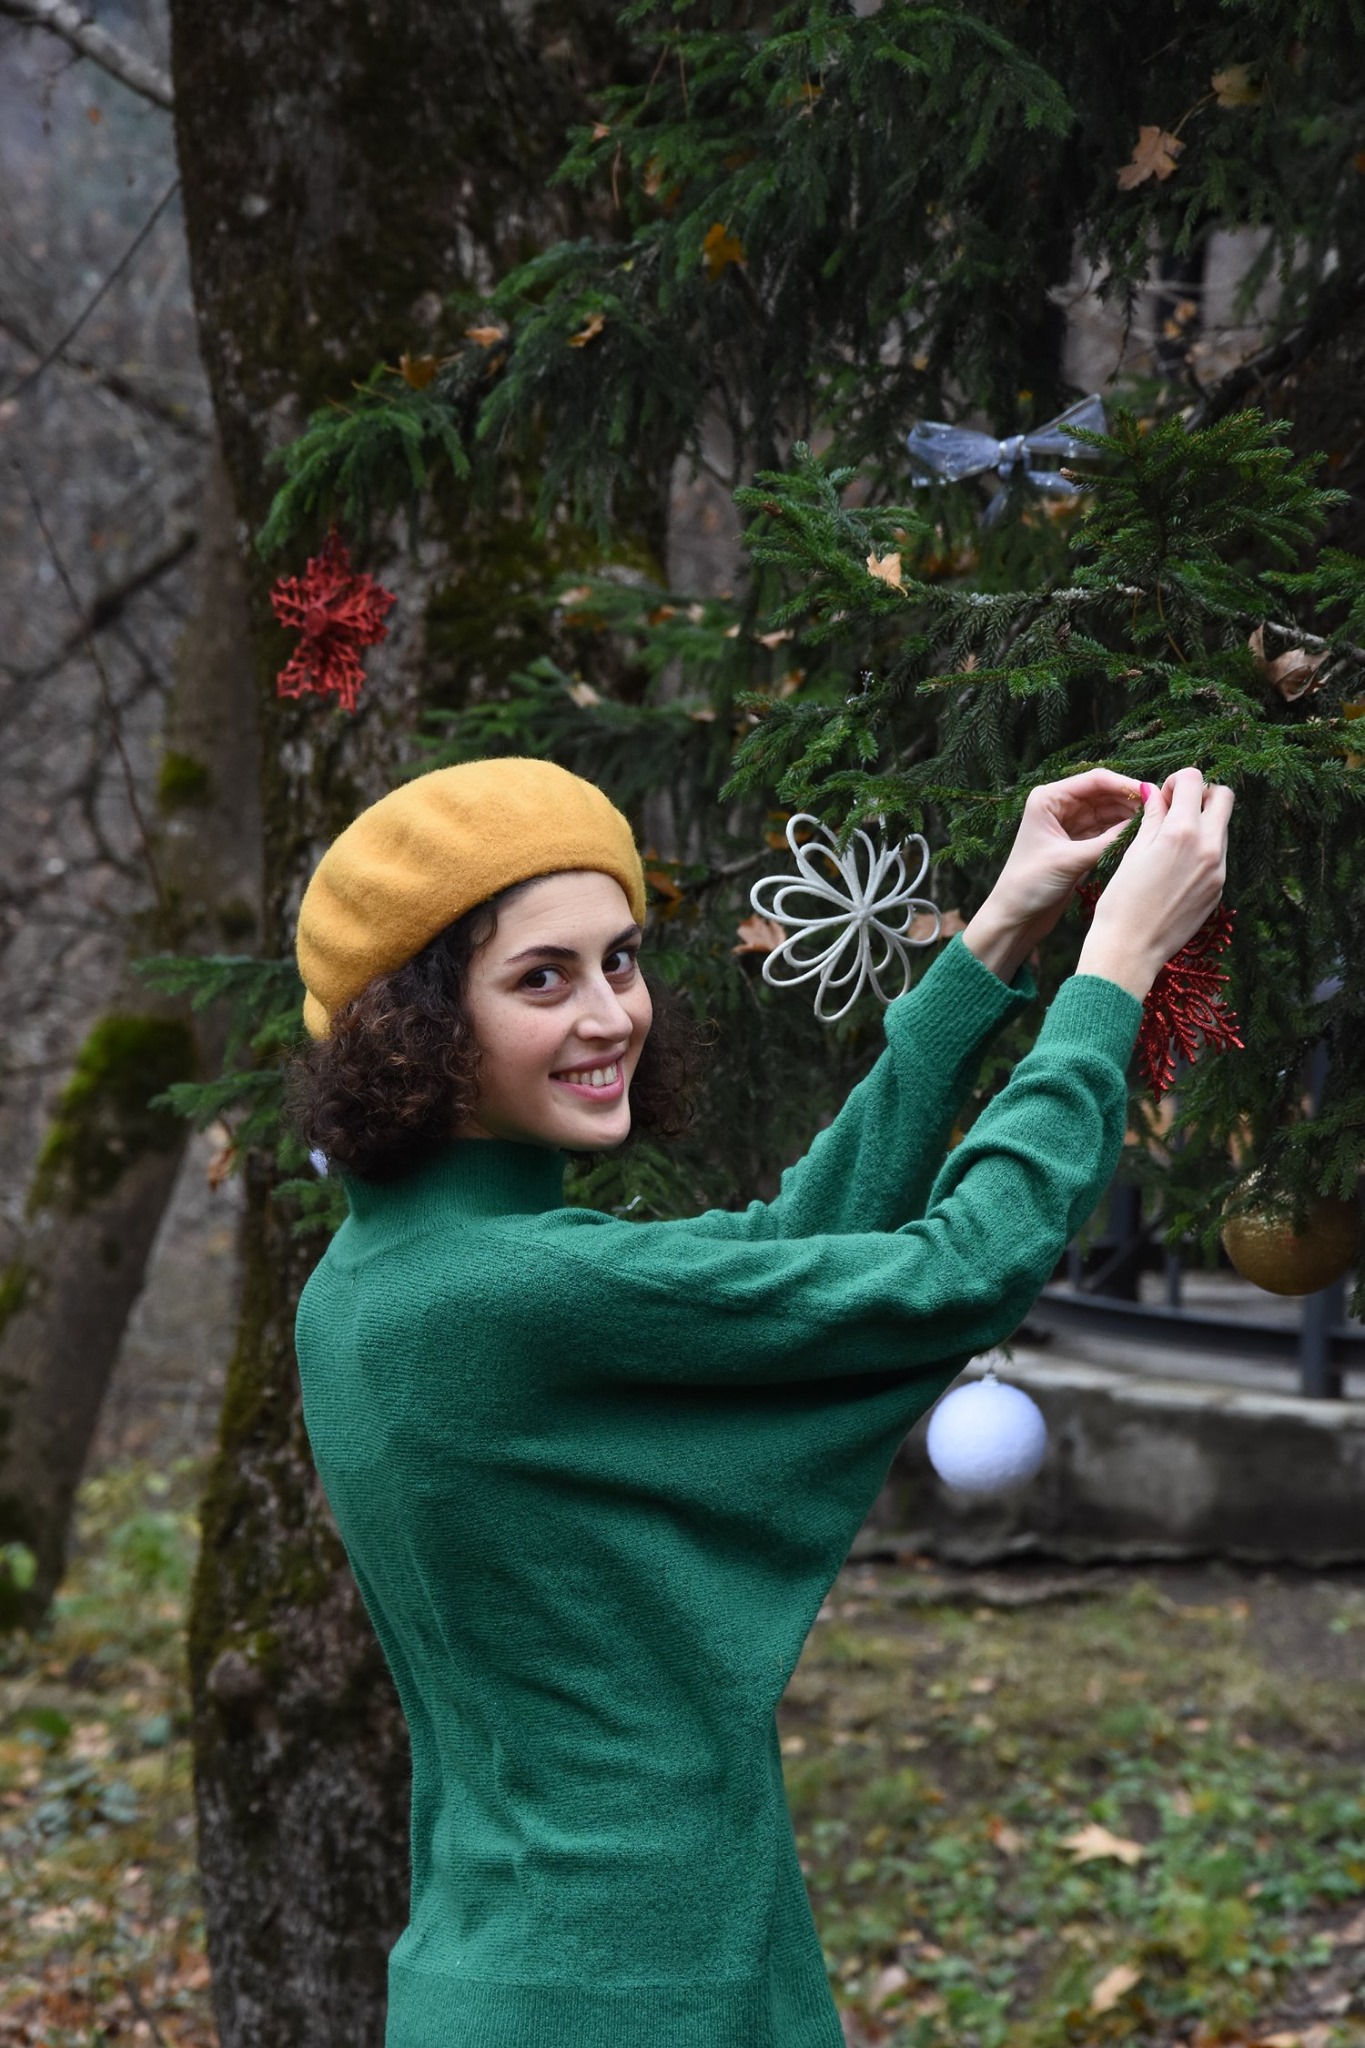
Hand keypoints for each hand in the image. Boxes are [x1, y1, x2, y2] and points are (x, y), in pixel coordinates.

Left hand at [962, 769, 1143, 982]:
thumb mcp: (1070, 860)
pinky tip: (1140, 834)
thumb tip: (1143, 822)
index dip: (1124, 785)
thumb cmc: (1029, 885)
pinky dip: (1121, 832)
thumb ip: (1107, 840)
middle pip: (1104, 794)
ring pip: (1107, 812)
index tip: (1151, 793)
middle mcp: (1058, 806)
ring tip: (1155, 822)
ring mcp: (1069, 825)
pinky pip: (1105, 830)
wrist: (1015, 917)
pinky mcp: (1077, 844)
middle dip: (1130, 800)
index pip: (1094, 781)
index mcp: (1048, 799)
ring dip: (1128, 816)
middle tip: (1159, 809)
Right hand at [1077, 768, 1233, 999]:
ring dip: (1203, 822)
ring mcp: (1219, 869)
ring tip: (1172, 842)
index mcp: (1182, 832)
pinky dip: (1202, 849)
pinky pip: (1218, 855)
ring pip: (1222, 826)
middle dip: (1201, 795)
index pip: (1195, 780)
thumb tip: (1156, 793)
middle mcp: (1208, 847)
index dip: (1177, 781)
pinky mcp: (1219, 888)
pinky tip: (1176, 868)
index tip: (1163, 796)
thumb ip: (1152, 818)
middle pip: (1224, 796)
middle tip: (1177, 810)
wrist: (1130, 950)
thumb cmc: (1121, 903)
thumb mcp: (1132, 853)